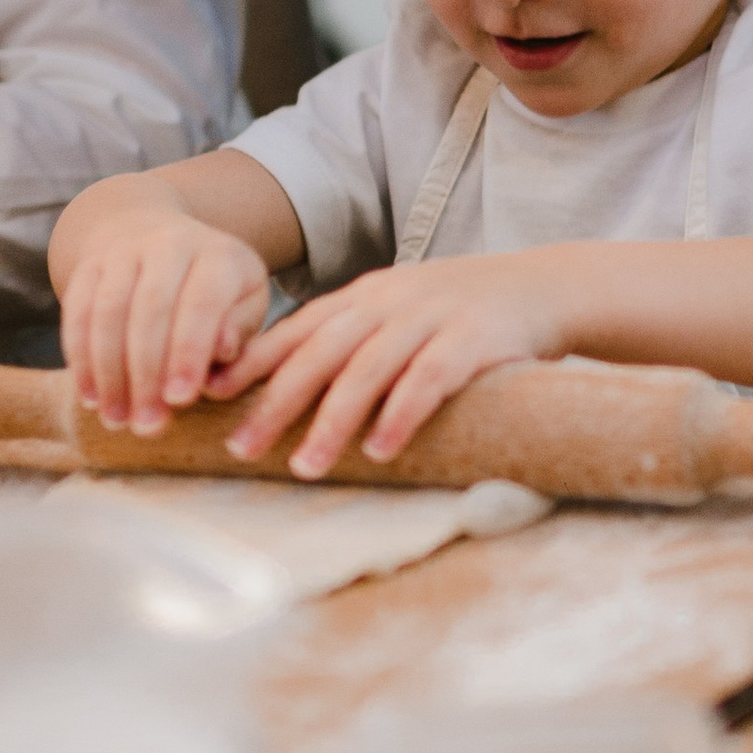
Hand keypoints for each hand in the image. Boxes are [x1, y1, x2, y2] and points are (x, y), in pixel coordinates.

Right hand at [59, 193, 273, 432]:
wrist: (164, 240)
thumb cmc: (217, 292)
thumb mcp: (245, 305)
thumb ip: (239, 331)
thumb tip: (223, 352)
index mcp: (219, 255)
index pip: (202, 303)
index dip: (189, 353)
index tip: (181, 400)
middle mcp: (170, 243)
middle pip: (150, 310)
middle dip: (146, 374)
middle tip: (146, 426)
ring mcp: (125, 251)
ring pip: (108, 312)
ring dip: (109, 373)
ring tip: (116, 419)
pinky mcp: (90, 265)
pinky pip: (78, 311)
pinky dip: (80, 357)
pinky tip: (89, 395)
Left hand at [212, 250, 570, 476]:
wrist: (542, 286)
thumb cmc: (460, 311)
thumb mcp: (398, 311)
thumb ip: (351, 339)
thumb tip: (289, 387)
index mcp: (365, 296)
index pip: (297, 328)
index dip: (253, 362)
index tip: (209, 395)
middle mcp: (389, 303)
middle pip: (321, 353)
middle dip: (277, 402)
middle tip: (242, 447)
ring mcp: (430, 319)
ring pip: (368, 371)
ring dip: (332, 421)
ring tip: (307, 466)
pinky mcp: (472, 341)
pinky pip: (428, 380)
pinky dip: (400, 415)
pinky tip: (380, 449)